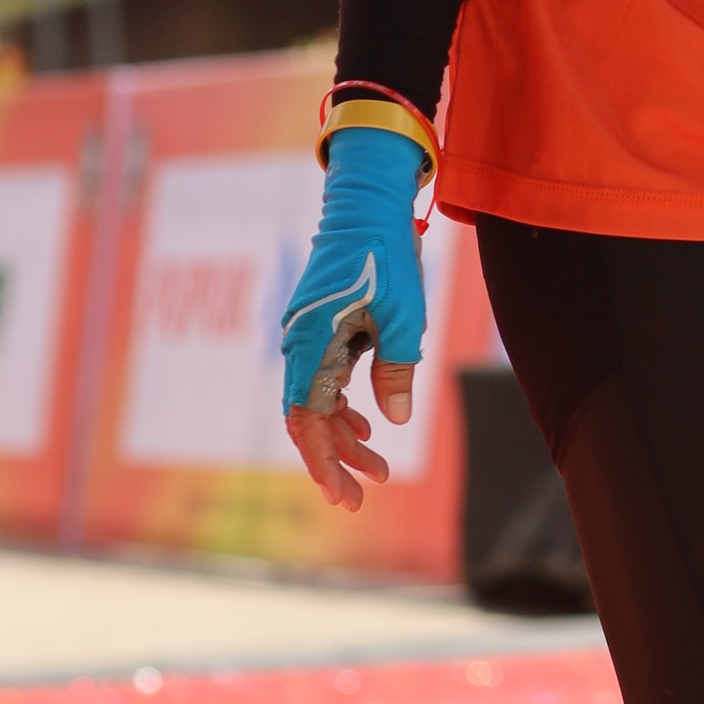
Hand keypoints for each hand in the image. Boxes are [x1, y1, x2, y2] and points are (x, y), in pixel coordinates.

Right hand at [280, 125, 428, 510]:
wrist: (367, 204)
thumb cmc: (385, 255)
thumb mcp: (402, 313)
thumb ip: (396, 367)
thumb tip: (394, 422)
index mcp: (311, 343)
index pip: (307, 418)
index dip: (322, 461)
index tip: (342, 495)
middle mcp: (300, 344)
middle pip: (309, 418)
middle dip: (335, 461)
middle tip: (362, 499)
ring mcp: (309, 337)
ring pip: (319, 402)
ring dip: (345, 437)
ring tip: (380, 471)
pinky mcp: (322, 330)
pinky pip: (326, 380)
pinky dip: (345, 408)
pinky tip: (370, 428)